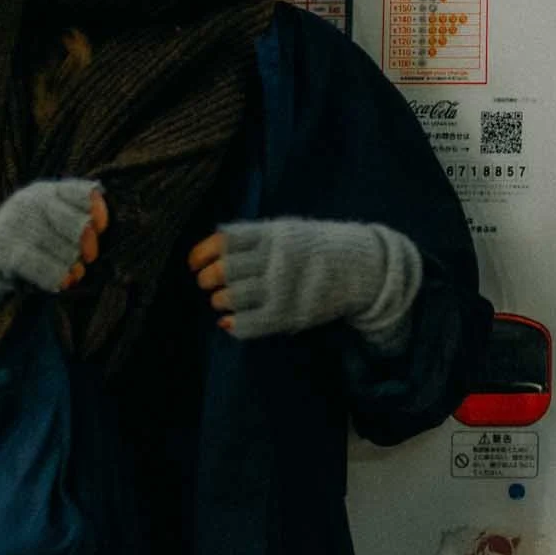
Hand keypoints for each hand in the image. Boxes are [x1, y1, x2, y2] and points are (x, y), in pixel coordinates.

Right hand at [0, 180, 105, 336]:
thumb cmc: (25, 250)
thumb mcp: (50, 229)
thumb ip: (76, 222)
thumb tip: (104, 225)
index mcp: (46, 192)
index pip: (84, 192)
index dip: (99, 211)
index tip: (101, 230)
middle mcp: (28, 201)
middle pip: (78, 222)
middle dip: (87, 245)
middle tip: (86, 260)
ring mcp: (11, 223)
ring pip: (60, 246)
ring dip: (72, 266)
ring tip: (73, 274)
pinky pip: (36, 262)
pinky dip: (54, 275)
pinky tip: (61, 283)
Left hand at [187, 217, 418, 342]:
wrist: (362, 267)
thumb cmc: (318, 247)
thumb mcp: (289, 230)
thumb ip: (255, 237)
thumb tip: (213, 248)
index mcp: (274, 233)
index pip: (225, 240)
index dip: (202, 252)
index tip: (193, 264)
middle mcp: (276, 259)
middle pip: (223, 269)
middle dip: (208, 278)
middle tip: (207, 283)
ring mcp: (283, 287)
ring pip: (231, 297)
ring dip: (220, 300)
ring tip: (223, 300)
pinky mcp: (289, 313)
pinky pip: (248, 324)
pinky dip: (233, 324)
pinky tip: (230, 322)